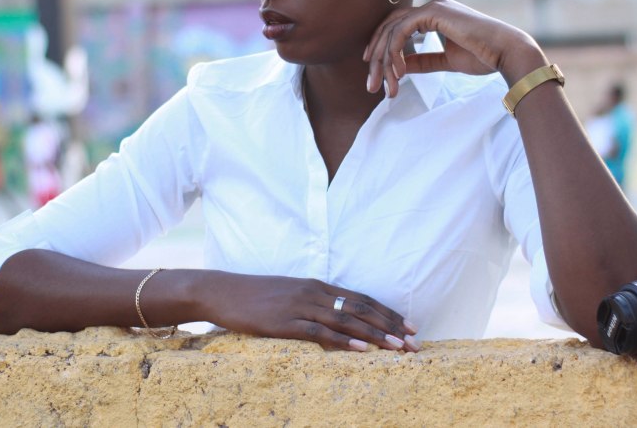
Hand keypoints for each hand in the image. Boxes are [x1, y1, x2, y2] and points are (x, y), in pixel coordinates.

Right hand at [198, 272, 419, 351]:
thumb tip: (336, 317)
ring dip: (376, 335)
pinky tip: (363, 350)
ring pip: (348, 320)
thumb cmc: (255, 295)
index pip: (362, 298)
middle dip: (391, 326)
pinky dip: (345, 341)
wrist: (222, 291)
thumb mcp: (290, 293)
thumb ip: (314, 302)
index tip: (409, 326)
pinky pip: (321, 332)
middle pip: (362, 309)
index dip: (388, 312)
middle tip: (414, 343)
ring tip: (398, 348)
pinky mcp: (286, 323)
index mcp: (318, 285)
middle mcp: (315, 292)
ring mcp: (301, 306)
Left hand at [363, 0, 544, 96]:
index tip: (375, 71)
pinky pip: (401, 31)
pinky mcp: (434, 12)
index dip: (382, 48)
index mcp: (435, 15)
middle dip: (377, 57)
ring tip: (383, 84)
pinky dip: (395, 52)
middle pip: (389, 27)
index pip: (397, 27)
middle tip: (371, 84)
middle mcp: (431, 6)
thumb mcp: (446, 61)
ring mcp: (432, 7)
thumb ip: (424, 61)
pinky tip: (399, 73)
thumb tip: (402, 67)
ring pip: (392, 29)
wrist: (506, 53)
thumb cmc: (484, 57)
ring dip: (383, 60)